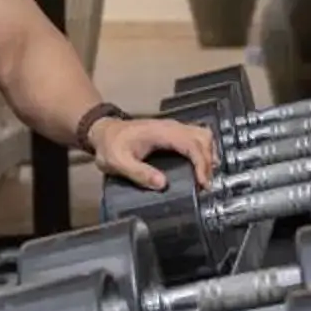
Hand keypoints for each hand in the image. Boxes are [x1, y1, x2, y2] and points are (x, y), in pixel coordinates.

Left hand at [88, 114, 216, 190]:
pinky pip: (195, 137)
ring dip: (207, 155)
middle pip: (202, 137)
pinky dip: (202, 151)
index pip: (191, 144)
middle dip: (208, 161)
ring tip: (205, 177)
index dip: (201, 163)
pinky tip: (199, 166)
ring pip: (202, 135)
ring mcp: (172, 128)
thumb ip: (139, 173)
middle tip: (205, 183)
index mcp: (160, 132)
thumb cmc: (110, 145)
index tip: (203, 182)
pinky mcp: (172, 133)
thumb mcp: (118, 162)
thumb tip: (162, 184)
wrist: (103, 131)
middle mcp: (170, 127)